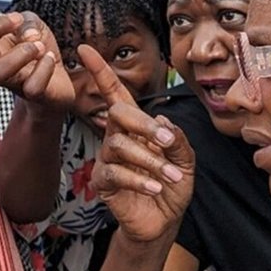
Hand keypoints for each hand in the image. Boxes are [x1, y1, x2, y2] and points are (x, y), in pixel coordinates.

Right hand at [0, 0, 74, 116]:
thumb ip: (26, 22)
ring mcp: (10, 81)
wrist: (56, 88)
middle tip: (17, 20)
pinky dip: (44, 69)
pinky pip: (31, 85)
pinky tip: (51, 61)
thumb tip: (24, 34)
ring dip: (21, 53)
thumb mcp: (34, 25)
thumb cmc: (39, 51)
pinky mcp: (30, 95)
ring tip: (39, 47)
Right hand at [79, 45, 193, 244]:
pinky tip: (156, 189)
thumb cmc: (171, 187)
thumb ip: (178, 139)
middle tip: (167, 143)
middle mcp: (117, 137)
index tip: (85, 48)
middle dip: (143, 125)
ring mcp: (107, 159)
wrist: (164, 222)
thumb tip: (161, 121)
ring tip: (171, 177)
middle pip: (117, 113)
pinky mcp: (103, 182)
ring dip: (150, 160)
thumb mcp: (185, 161)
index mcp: (135, 126)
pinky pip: (114, 172)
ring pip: (119, 145)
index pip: (115, 93)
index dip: (100, 71)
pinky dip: (138, 180)